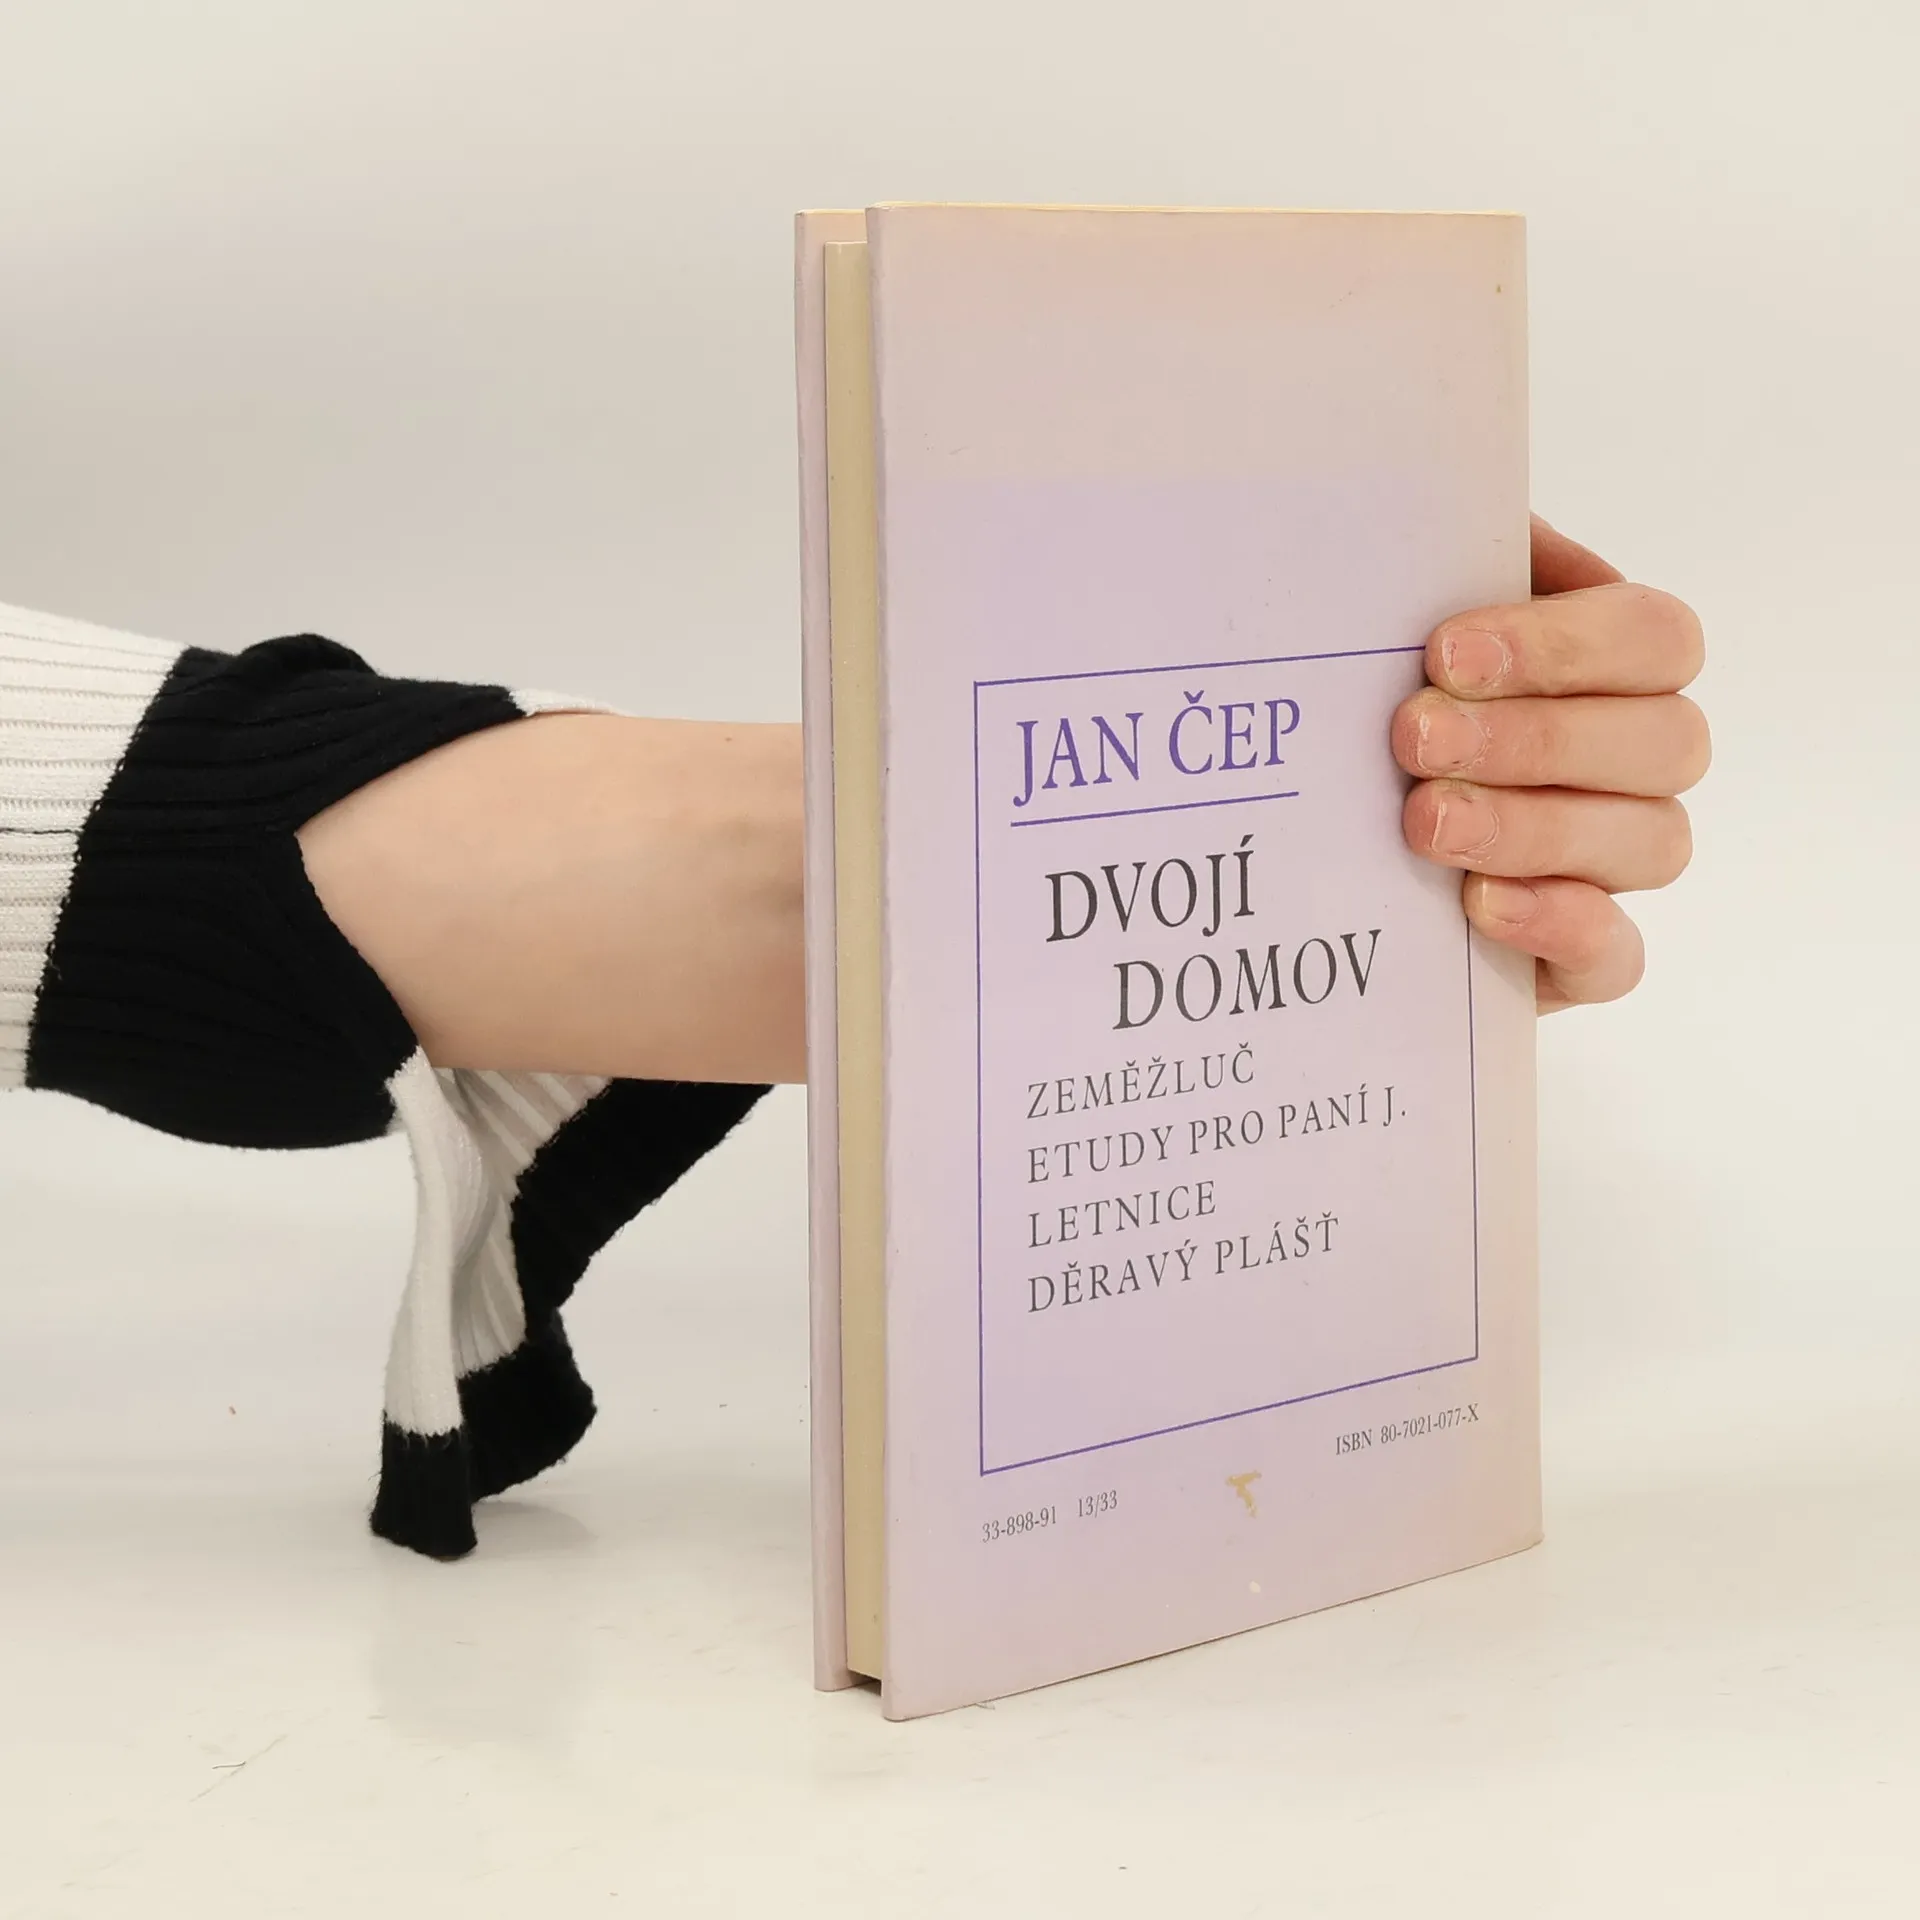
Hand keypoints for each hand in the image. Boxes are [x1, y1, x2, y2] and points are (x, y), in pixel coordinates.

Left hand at [1392, 517, 1708, 1011]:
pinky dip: (1558, 925)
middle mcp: (1636, 761)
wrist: (1320, 840)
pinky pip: (1616, 954)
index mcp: (1611, 663)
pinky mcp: (1577, 959)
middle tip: (1413, 737)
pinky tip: (1479, 902)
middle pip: (1665, 741)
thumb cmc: (1372, 704)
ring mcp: (1615, 863)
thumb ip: (1429, 563)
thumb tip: (1421, 522)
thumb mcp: (1390, 623)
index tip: (1445, 649)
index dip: (1563, 644)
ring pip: (1650, 843)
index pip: (1654, 638)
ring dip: (1535, 827)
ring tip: (1425, 822)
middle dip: (1536, 737)